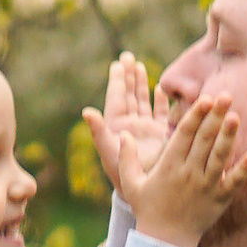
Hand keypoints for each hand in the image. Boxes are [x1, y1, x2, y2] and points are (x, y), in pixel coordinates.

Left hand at [80, 50, 158, 195]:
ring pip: (143, 101)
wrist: (142, 190)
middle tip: (127, 56)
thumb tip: (86, 111)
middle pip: (129, 95)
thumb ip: (98, 130)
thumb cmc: (121, 173)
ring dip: (141, 84)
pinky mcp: (161, 136)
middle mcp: (130, 125)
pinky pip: (160, 114)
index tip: (117, 64)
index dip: (117, 81)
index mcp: (117, 125)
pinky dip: (160, 102)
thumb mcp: (108, 151)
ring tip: (139, 66)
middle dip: (128, 76)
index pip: (117, 98)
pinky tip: (159, 89)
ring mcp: (146, 129)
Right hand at [128, 90, 246, 246]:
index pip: (184, 135)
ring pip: (219, 157)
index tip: (205, 98)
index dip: (195, 115)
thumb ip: (126, 158)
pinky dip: (243, 171)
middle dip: (215, 117)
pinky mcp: (219, 200)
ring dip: (228, 136)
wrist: (165, 242)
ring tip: (236, 117)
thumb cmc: (148, 209)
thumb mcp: (131, 184)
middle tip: (226, 95)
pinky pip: (233, 183)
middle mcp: (189, 173)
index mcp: (169, 166)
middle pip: (204, 140)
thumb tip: (124, 133)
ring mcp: (206, 187)